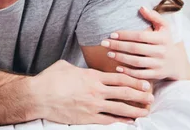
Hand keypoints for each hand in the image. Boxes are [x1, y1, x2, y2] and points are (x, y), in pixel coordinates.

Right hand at [31, 60, 152, 124]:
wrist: (38, 96)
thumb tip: (84, 70)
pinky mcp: (88, 118)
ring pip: (121, 108)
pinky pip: (110, 120)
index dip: (135, 79)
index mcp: (92, 76)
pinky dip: (122, 121)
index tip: (145, 82)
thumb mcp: (65, 66)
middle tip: (151, 96)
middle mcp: (96, 91)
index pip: (120, 77)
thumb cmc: (50, 79)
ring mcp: (93, 106)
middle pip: (125, 92)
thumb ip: (80, 69)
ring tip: (146, 111)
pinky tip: (130, 122)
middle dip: (140, 94)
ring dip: (135, 109)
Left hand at [103, 6, 188, 79]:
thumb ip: (154, 16)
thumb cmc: (166, 41)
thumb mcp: (164, 27)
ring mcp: (159, 65)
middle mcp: (161, 52)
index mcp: (162, 39)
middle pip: (136, 49)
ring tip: (108, 53)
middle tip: (104, 43)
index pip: (140, 36)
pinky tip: (117, 67)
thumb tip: (141, 7)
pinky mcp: (157, 75)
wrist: (177, 63)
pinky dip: (128, 72)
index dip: (125, 35)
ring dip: (120, 58)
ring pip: (136, 62)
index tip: (112, 34)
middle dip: (118, 46)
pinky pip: (141, 75)